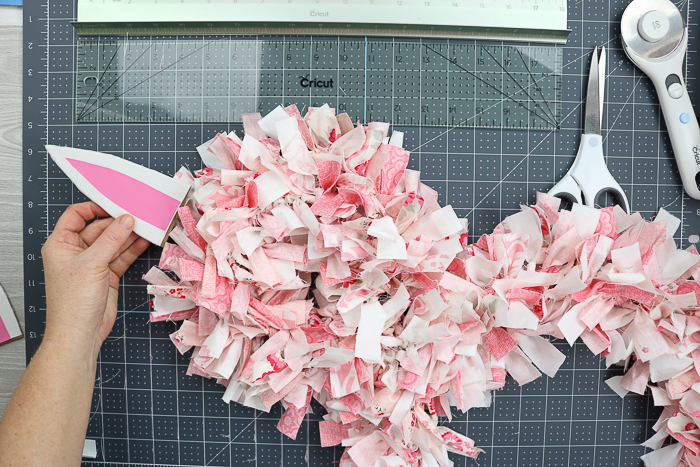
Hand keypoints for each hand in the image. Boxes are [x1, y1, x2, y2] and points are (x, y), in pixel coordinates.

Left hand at [41, 202, 149, 359]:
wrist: (81, 333)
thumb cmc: (73, 302)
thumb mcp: (92, 263)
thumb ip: (111, 239)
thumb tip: (126, 220)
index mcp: (61, 245)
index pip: (76, 215)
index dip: (94, 207)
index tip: (114, 203)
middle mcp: (76, 252)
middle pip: (99, 229)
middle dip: (118, 223)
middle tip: (139, 215)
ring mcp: (93, 264)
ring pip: (113, 243)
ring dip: (129, 235)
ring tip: (147, 226)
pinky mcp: (107, 275)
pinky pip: (121, 256)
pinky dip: (133, 249)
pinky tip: (145, 241)